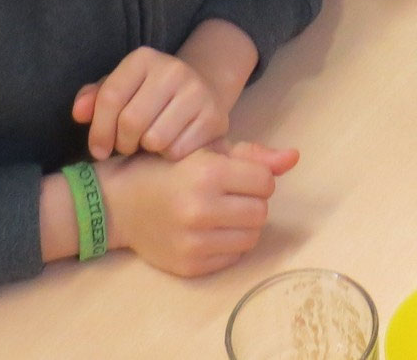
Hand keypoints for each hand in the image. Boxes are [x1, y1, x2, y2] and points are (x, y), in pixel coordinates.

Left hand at [73, 47, 228, 160]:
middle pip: (131, 121)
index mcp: (143, 58)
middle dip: (123, 144)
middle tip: (127, 146)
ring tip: (149, 144)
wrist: (200, 93)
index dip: (98, 130)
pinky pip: (177, 150)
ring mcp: (196, 91)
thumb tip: (79, 113)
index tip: (98, 150)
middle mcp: (172, 68)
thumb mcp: (121, 90)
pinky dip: (169, 156)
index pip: (110, 97)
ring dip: (146, 151)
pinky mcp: (215, 115)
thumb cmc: (148, 96)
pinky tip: (170, 146)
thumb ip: (95, 98)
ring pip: (154, 139)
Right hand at [100, 141, 300, 277]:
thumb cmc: (167, 168)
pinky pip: (232, 258)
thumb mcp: (207, 150)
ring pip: (252, 238)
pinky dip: (228, 244)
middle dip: (252, 202)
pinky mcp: (190, 267)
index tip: (238, 176)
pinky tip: (209, 230)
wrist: (121, 203)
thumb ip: (254, 155)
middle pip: (261, 213)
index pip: (265, 183)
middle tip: (230, 195)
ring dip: (244, 225)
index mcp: (207, 173)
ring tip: (222, 212)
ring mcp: (194, 242)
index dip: (257, 178)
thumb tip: (295, 157)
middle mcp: (201, 209)